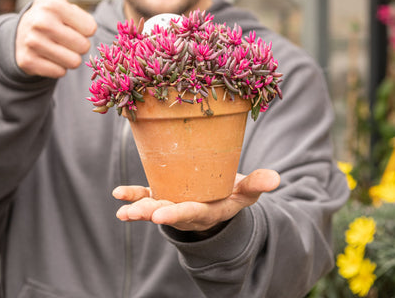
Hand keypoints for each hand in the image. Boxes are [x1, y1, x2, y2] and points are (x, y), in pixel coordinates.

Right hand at [16, 0, 96, 77]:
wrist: (18, 36)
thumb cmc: (47, 12)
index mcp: (53, 5)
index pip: (91, 28)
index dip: (85, 28)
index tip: (71, 23)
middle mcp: (40, 23)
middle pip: (84, 46)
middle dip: (79, 44)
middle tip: (65, 37)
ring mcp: (32, 43)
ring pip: (73, 62)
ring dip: (69, 57)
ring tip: (57, 47)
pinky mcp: (27, 62)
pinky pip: (60, 73)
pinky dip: (57, 68)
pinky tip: (47, 57)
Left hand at [113, 169, 279, 231]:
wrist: (216, 199)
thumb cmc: (232, 193)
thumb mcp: (246, 191)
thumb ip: (258, 184)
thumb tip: (277, 178)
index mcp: (209, 209)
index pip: (192, 213)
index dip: (176, 214)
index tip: (160, 215)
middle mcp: (188, 210)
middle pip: (170, 213)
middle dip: (154, 213)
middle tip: (139, 213)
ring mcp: (173, 203)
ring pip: (155, 207)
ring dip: (138, 209)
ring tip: (123, 212)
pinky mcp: (163, 195)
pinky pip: (146, 195)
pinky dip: (132, 195)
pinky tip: (117, 194)